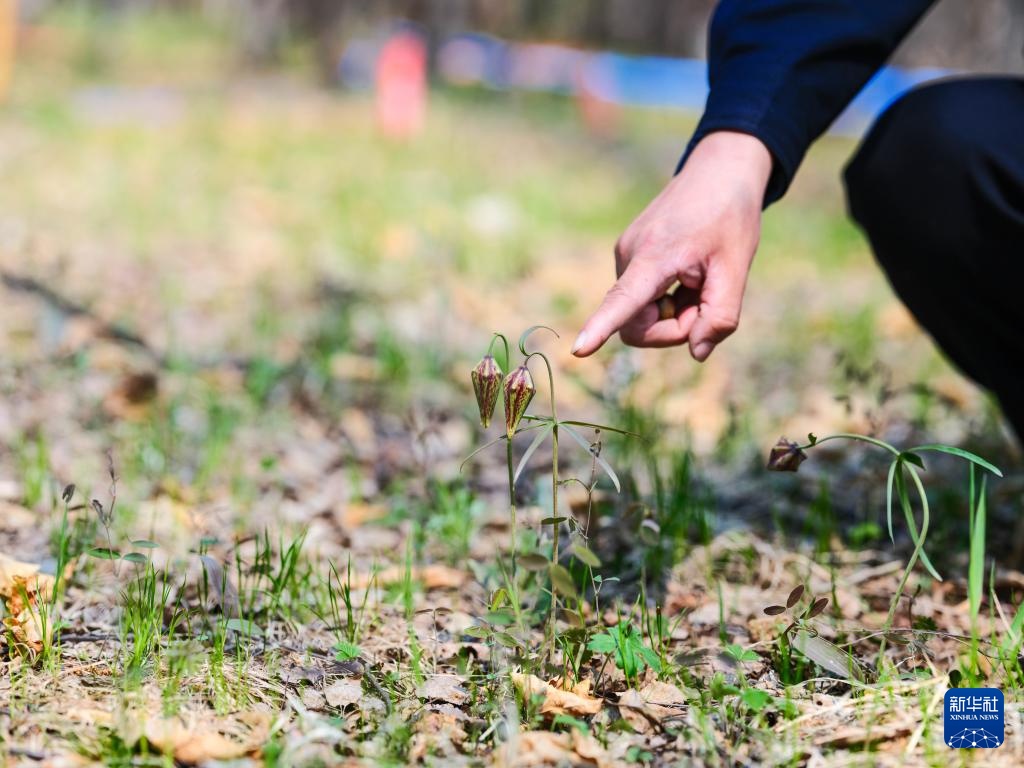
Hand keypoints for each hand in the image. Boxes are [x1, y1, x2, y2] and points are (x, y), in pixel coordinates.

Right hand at [572, 131, 771, 361]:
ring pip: (641, 313)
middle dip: (673, 327)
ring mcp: (624, 255)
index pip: (624, 301)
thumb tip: (697, 353)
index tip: (580, 349)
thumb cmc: (731, 216)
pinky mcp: (628, 255)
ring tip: (699, 278)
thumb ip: (720, 316)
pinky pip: (641, 298)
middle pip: (637, 325)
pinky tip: (687, 272)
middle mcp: (628, 256)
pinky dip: (668, 297)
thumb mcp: (737, 267)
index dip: (601, 328)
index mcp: (654, 256)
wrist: (719, 169)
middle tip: (705, 302)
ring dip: (674, 310)